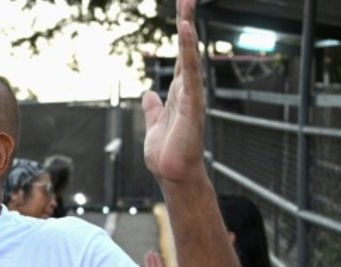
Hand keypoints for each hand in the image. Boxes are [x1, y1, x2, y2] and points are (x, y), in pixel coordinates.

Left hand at [142, 0, 206, 185]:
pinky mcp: (191, 104)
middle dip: (187, 21)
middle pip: (187, 48)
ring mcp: (191, 95)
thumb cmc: (167, 154)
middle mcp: (188, 89)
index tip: (183, 10)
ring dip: (188, 30)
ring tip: (186, 5)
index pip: (182, 56)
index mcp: (179, 92)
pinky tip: (185, 31)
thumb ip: (152, 109)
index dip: (182, 33)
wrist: (173, 175)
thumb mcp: (153, 125)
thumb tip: (148, 94)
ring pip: (190, 56)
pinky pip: (190, 72)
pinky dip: (188, 51)